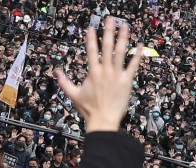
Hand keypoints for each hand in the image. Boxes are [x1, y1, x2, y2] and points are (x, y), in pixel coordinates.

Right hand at [56, 18, 141, 132]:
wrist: (104, 120)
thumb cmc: (89, 109)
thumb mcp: (73, 95)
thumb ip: (64, 81)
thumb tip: (55, 70)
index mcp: (93, 72)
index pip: (91, 51)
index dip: (91, 38)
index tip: (92, 28)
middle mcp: (105, 71)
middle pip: (107, 47)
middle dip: (108, 31)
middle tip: (110, 19)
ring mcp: (116, 75)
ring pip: (121, 52)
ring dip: (123, 38)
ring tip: (125, 26)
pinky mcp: (127, 82)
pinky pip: (133, 65)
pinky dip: (137, 55)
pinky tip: (140, 45)